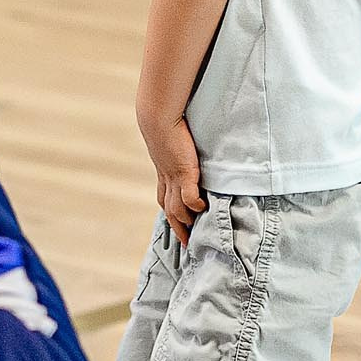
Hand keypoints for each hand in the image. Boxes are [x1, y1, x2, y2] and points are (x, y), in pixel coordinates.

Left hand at [142, 115, 206, 247]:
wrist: (158, 116)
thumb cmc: (167, 124)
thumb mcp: (173, 143)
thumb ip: (181, 152)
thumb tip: (188, 152)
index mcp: (164, 174)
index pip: (166, 201)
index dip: (172, 216)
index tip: (179, 229)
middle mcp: (166, 179)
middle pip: (170, 211)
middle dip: (178, 228)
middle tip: (187, 244)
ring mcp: (174, 177)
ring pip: (177, 209)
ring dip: (186, 221)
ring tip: (197, 231)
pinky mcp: (184, 172)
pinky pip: (189, 196)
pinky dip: (194, 205)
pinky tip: (202, 208)